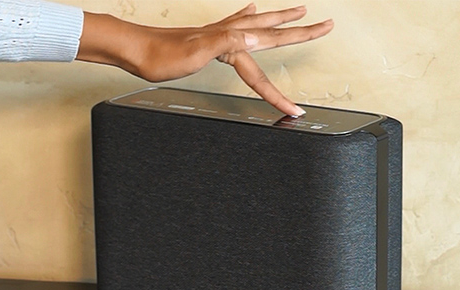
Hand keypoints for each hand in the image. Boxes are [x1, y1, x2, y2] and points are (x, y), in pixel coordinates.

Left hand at [77, 3, 332, 115]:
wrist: (133, 49)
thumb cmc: (159, 57)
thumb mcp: (196, 51)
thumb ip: (226, 41)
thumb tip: (255, 31)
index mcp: (230, 42)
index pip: (262, 72)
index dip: (279, 93)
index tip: (297, 111)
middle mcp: (227, 34)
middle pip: (272, 32)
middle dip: (300, 30)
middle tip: (326, 23)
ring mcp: (217, 33)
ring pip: (257, 23)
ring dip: (279, 17)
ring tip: (298, 10)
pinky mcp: (205, 35)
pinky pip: (235, 21)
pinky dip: (247, 16)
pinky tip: (249, 10)